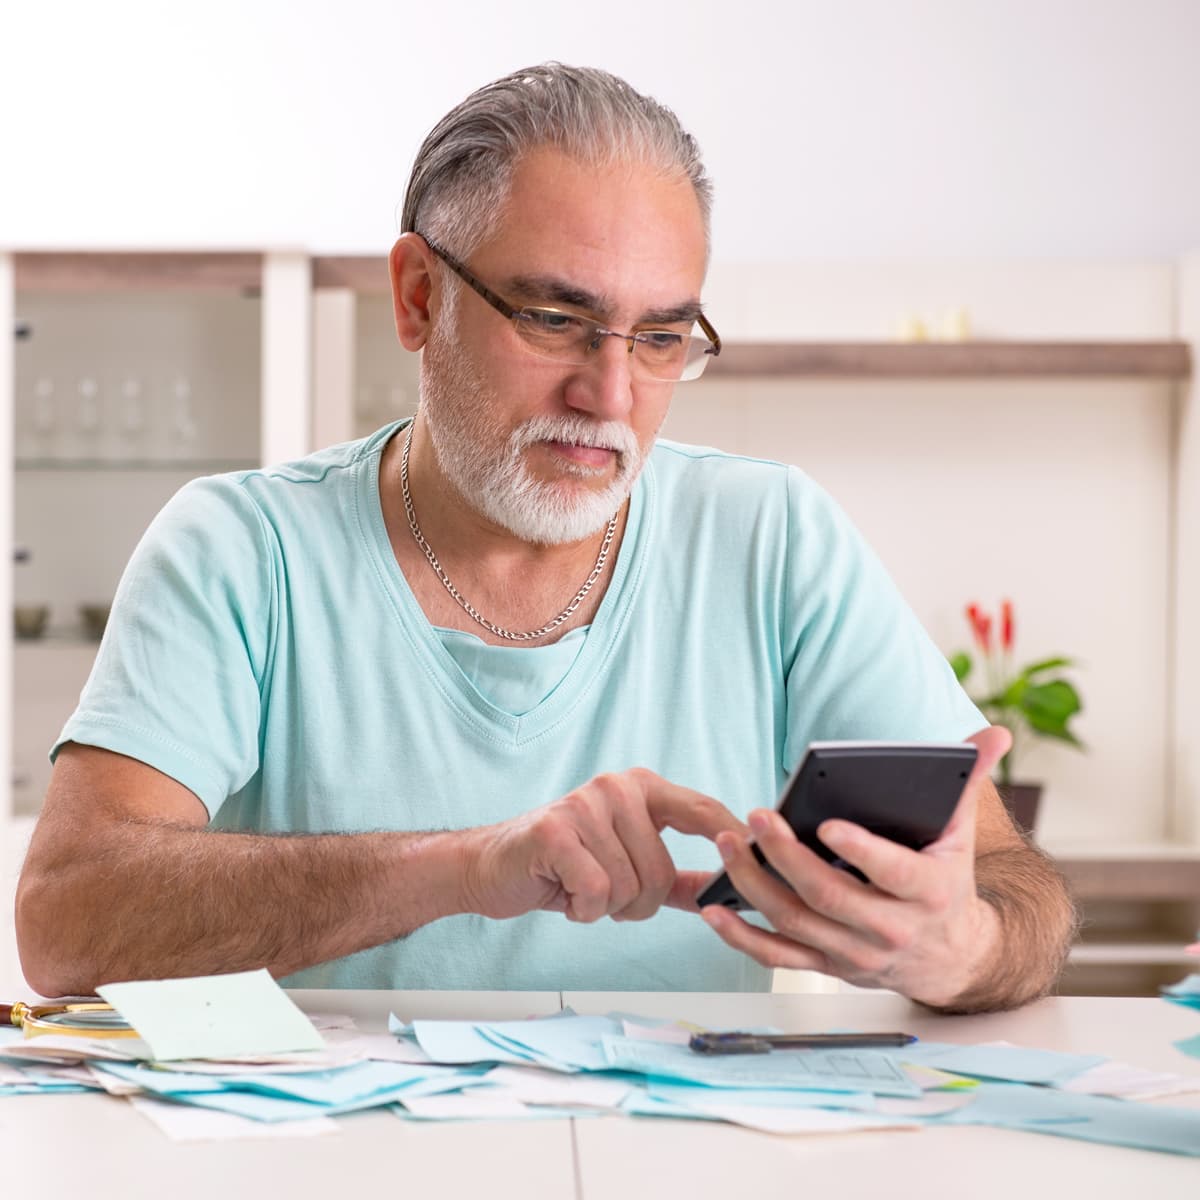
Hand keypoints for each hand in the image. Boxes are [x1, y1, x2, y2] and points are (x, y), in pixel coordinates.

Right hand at [460, 768, 746, 923]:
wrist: (491, 867)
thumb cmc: (562, 865)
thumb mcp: (627, 864)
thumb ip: (679, 876)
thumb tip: (732, 890)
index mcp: (642, 788)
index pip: (702, 811)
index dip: (732, 838)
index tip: (758, 862)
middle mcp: (617, 787)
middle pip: (663, 874)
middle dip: (637, 904)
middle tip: (603, 894)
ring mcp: (585, 805)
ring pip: (629, 888)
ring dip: (604, 908)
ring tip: (578, 887)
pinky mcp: (555, 832)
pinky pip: (596, 892)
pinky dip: (581, 909)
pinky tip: (562, 892)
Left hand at [699, 727, 1011, 1006]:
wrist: (955, 959)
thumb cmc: (947, 882)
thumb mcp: (961, 834)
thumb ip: (968, 782)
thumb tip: (994, 732)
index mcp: (929, 893)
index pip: (894, 873)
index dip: (861, 852)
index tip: (827, 824)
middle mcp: (892, 930)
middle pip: (831, 897)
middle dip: (789, 858)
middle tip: (758, 817)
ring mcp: (856, 954)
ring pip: (797, 925)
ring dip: (756, 885)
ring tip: (730, 843)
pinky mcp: (828, 967)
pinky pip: (778, 958)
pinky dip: (742, 937)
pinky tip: (714, 907)